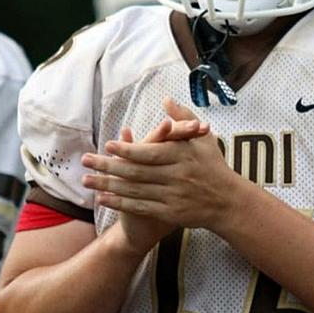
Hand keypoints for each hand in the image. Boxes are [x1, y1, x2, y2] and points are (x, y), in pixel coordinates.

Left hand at [93, 97, 240, 230]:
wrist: (228, 201)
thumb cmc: (214, 165)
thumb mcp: (203, 138)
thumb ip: (183, 118)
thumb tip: (166, 99)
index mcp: (182, 156)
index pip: (150, 153)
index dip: (128, 150)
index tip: (108, 145)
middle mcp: (176, 176)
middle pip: (136, 172)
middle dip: (108, 166)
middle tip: (85, 160)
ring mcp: (172, 196)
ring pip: (134, 190)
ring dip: (108, 185)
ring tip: (86, 180)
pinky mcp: (169, 213)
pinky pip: (140, 207)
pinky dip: (120, 203)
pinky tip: (103, 199)